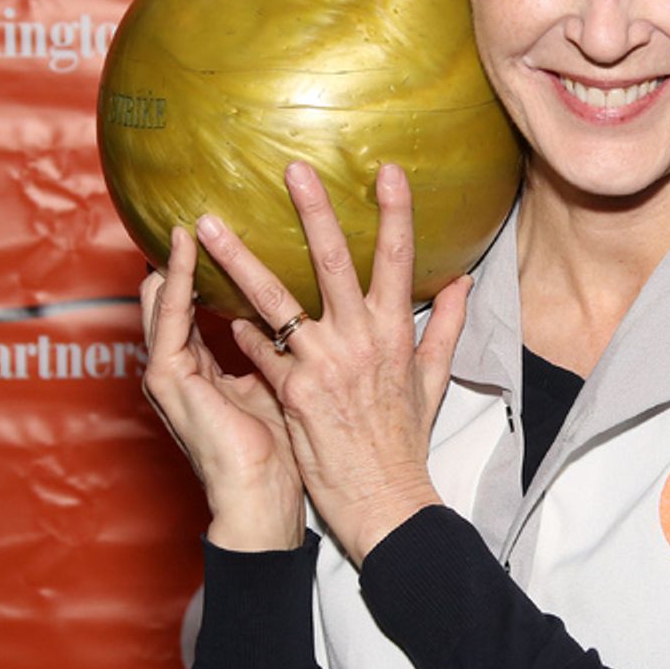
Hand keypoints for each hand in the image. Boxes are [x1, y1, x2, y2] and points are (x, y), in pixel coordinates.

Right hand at [140, 226, 305, 551]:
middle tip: (202, 213)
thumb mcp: (279, 387)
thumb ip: (275, 353)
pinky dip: (175, 284)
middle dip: (187, 257)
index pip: (199, 308)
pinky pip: (168, 321)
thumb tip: (291, 320)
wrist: (262, 501)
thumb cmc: (279, 453)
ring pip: (167, 302)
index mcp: (207, 370)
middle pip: (178, 299)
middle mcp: (184, 368)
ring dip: (178, 260)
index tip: (227, 233)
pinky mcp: (169, 381)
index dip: (209, 272)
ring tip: (192, 220)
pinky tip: (183, 254)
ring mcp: (171, 374)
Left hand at [194, 160, 470, 564]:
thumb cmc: (403, 441)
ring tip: (210, 226)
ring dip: (239, 259)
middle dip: (313, 212)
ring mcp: (322, 365)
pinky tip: (208, 301)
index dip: (396, 212)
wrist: (383, 499)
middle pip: (332, 263)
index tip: (386, 171)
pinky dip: (236, 325)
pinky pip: (257, 348)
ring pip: (274, 299)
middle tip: (292, 170)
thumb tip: (461, 283)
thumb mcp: (432, 380)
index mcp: (395, 332)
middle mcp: (359, 340)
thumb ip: (444, 326)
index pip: (398, 259)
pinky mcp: (291, 391)